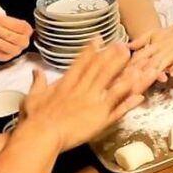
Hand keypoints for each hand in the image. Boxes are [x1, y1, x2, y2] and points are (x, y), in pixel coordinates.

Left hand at [0, 12, 31, 60]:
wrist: (4, 36)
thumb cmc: (5, 26)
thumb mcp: (7, 20)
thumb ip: (1, 20)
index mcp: (26, 30)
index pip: (16, 25)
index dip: (3, 21)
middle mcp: (24, 42)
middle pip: (10, 36)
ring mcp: (16, 51)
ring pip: (3, 46)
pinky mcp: (6, 57)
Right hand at [20, 39, 147, 150]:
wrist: (42, 134)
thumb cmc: (35, 119)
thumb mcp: (33, 97)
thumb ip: (37, 82)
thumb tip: (35, 70)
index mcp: (67, 84)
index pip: (81, 63)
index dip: (91, 50)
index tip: (99, 38)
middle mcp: (82, 89)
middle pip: (100, 68)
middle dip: (112, 55)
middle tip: (123, 44)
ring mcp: (93, 102)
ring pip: (113, 83)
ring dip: (125, 72)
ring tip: (136, 63)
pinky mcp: (100, 117)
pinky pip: (117, 107)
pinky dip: (128, 100)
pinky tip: (139, 94)